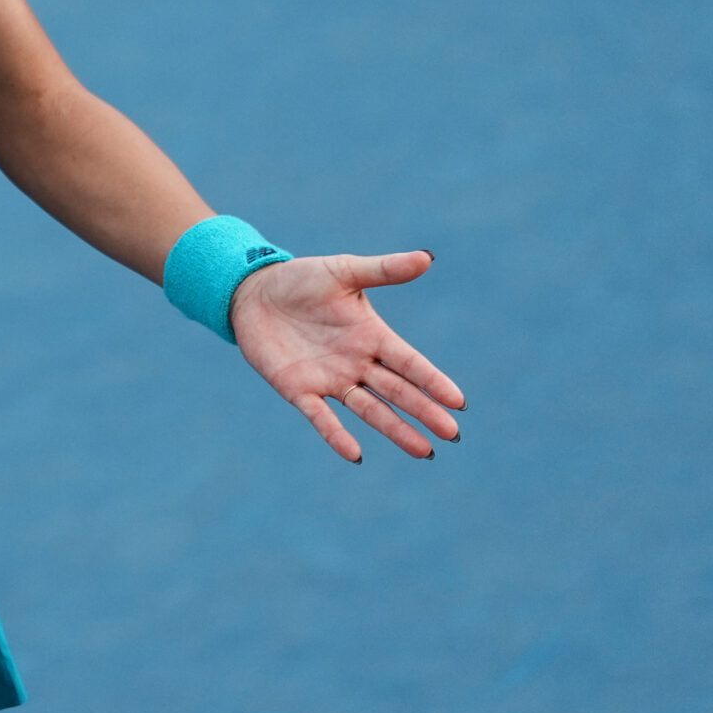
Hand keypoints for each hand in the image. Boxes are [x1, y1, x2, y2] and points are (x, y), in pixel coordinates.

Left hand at [229, 250, 464, 461]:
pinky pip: (321, 416)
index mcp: (372, 335)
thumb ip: (385, 269)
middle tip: (451, 434)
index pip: (409, 363)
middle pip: (397, 391)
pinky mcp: (299, 389)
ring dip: (395, 429)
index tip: (457, 401)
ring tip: (423, 451)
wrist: (255, 292)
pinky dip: (336, 435)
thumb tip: (427, 257)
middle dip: (423, 411)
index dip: (432, 381)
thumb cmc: (303, 279)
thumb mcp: (344, 271)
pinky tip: (355, 454)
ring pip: (369, 409)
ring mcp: (330, 379)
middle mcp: (357, 362)